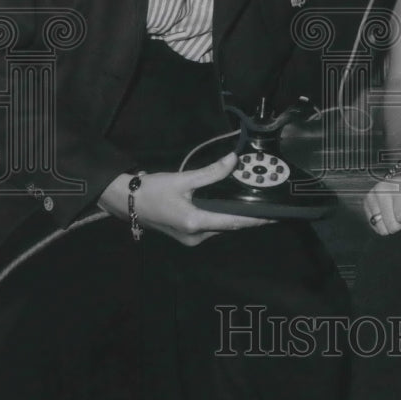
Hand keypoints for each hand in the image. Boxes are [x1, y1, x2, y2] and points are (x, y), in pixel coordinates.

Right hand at [98, 153, 271, 245]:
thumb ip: (210, 172)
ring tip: (254, 204)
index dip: (255, 220)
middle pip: (229, 226)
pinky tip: (232, 207)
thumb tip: (234, 160)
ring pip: (220, 227)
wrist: (126, 203)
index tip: (274, 216)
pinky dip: (222, 218)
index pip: (233, 222)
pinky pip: (211, 227)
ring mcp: (191, 239)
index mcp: (195, 223)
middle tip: (267, 205)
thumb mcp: (182, 179)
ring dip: (235, 218)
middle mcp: (196, 236)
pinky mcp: (187, 236)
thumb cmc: (152, 190)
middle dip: (248, 217)